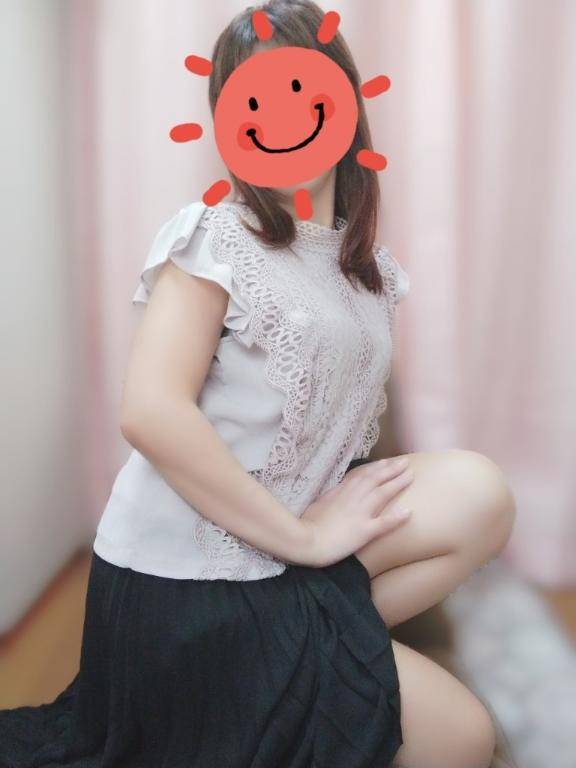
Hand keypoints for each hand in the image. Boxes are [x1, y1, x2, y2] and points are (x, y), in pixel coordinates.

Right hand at [299, 457, 413, 567]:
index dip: (376, 468)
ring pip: (382, 494)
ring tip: (411, 475)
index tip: (387, 462)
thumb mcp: (318, 503)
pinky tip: (409, 512)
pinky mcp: (364, 531)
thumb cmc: (307, 523)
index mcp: (341, 492)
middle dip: (392, 470)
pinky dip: (397, 518)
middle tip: (405, 462)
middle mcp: (353, 499)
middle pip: (376, 480)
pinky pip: (384, 523)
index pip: (362, 476)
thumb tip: (337, 490)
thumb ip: (331, 495)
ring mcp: (360, 514)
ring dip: (398, 483)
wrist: (306, 540)